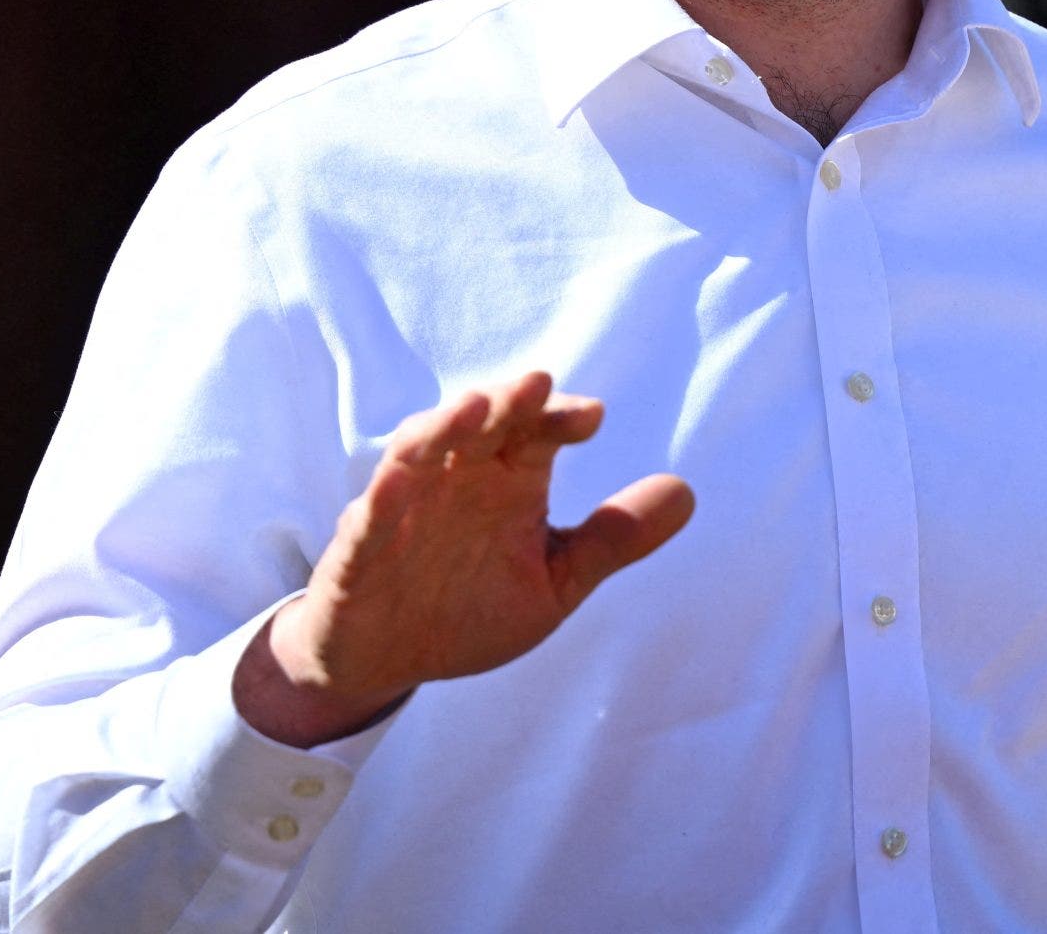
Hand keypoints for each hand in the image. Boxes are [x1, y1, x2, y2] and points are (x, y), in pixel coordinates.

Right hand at [234, 370, 694, 745]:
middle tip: (536, 384)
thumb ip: (612, 540)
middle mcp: (458, 479)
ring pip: (420, 452)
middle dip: (508, 403)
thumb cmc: (470, 607)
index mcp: (509, 482)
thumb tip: (688, 492)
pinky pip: (368, 518)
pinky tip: (398, 477)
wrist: (386, 661)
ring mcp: (405, 508)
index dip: (561, 418)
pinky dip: (382, 496)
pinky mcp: (359, 549)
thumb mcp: (555, 581)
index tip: (592, 416)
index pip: (539, 432)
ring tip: (474, 408)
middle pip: (482, 426)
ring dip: (444, 427)